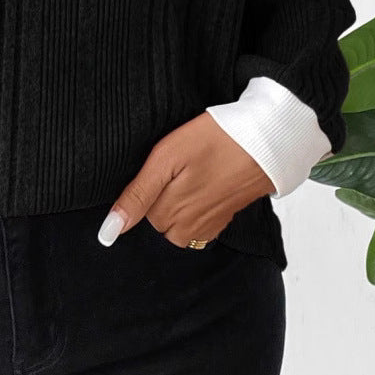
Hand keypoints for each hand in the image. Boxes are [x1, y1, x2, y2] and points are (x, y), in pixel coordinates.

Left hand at [99, 113, 275, 247]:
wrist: (267, 141)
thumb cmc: (215, 141)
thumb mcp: (166, 159)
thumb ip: (136, 196)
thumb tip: (107, 234)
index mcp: (169, 214)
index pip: (136, 215)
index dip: (143, 189)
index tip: (158, 170)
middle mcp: (187, 229)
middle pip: (155, 221)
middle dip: (157, 199)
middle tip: (175, 169)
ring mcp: (207, 227)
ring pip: (175, 225)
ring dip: (176, 205)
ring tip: (189, 174)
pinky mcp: (223, 221)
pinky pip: (195, 224)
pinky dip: (194, 207)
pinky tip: (203, 183)